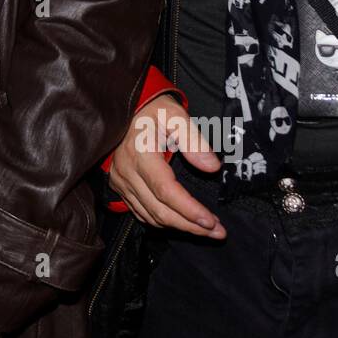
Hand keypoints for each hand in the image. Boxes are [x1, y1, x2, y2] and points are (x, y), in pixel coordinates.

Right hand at [108, 96, 225, 237]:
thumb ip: (194, 140)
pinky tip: (181, 222)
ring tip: (205, 230)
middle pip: (159, 210)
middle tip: (218, 232)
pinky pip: (141, 212)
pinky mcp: (120, 186)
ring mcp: (121, 181)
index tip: (211, 221)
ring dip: (179, 227)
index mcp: (140, 153)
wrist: (124, 106)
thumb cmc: (152, 109)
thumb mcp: (174, 114)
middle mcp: (127, 172)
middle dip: (190, 225)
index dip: (189, 209)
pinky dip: (162, 222)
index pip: (166, 190)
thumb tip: (212, 167)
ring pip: (150, 216)